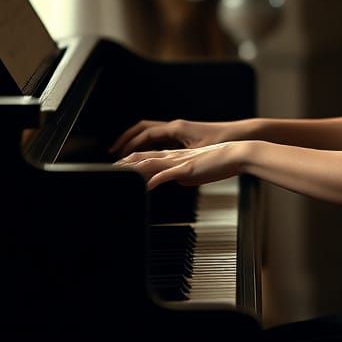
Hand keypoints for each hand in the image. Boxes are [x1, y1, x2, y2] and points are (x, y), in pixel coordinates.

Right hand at [108, 119, 238, 158]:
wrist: (243, 141)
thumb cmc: (223, 146)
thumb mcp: (196, 161)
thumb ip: (175, 169)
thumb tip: (158, 179)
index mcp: (176, 129)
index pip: (145, 133)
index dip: (129, 143)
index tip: (118, 153)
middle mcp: (178, 128)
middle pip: (145, 130)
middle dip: (129, 139)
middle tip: (115, 151)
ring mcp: (183, 133)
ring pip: (155, 134)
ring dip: (141, 142)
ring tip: (128, 155)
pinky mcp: (189, 139)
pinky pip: (166, 140)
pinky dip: (154, 146)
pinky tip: (151, 157)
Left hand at [112, 141, 241, 190]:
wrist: (235, 154)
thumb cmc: (218, 163)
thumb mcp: (194, 171)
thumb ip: (179, 175)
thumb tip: (171, 181)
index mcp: (173, 155)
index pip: (144, 156)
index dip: (128, 161)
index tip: (115, 168)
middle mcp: (172, 156)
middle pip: (141, 157)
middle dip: (122, 164)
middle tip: (106, 171)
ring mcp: (178, 161)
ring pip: (150, 162)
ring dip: (132, 170)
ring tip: (118, 175)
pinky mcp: (187, 168)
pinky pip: (167, 174)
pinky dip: (155, 180)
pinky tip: (146, 186)